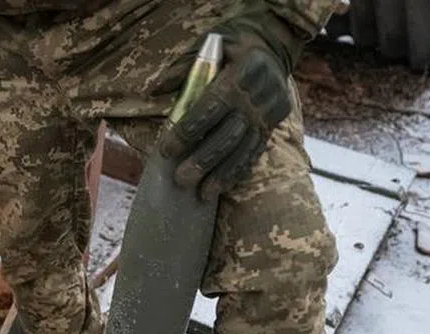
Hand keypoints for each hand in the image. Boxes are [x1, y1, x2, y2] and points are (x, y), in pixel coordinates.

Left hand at [160, 13, 302, 200]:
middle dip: (203, 160)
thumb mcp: (212, 44)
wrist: (274, 44)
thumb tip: (155, 91)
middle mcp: (260, 94)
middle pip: (229, 134)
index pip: (212, 106)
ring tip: (201, 194)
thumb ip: (185, 67)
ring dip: (221, 174)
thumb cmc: (232, 46)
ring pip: (243, 148)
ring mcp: (270, 112)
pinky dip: (237, 172)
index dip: (188, 130)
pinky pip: (255, 152)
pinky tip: (221, 187)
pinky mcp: (273, 125)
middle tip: (180, 179)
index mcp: (244, 70)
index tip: (167, 150)